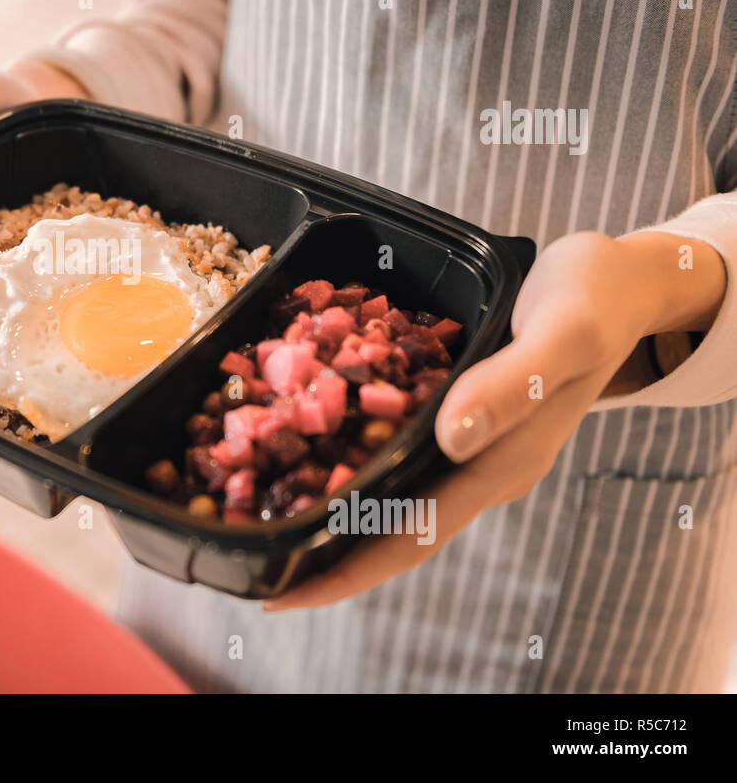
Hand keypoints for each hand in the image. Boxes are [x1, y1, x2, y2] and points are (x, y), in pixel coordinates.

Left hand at [265, 229, 725, 610]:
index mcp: (501, 463)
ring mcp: (470, 446)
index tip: (284, 593)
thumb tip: (452, 439)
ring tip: (264, 515)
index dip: (347, 569)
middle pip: (392, 531)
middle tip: (252, 564)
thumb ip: (510, 386)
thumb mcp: (563, 333)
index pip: (414, 537)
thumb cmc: (595, 300)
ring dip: (333, 513)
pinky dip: (351, 460)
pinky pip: (398, 451)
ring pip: (391, 494)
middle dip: (324, 555)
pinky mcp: (460, 416)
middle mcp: (480, 467)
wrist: (624, 283)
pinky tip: (309, 450)